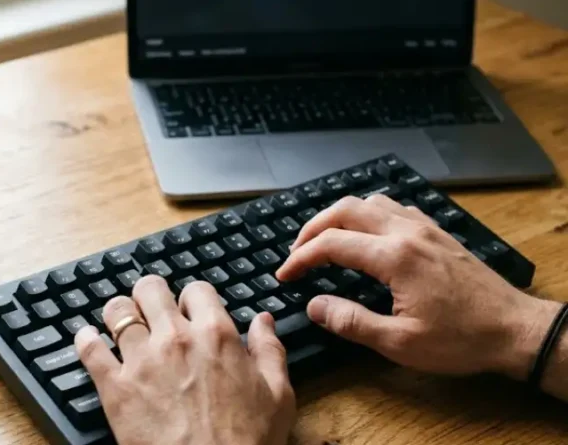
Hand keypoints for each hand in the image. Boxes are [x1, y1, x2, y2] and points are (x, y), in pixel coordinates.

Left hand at [74, 276, 295, 444]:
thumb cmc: (246, 443)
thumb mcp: (278, 395)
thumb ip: (269, 350)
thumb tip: (263, 321)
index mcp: (216, 335)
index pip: (197, 290)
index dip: (193, 298)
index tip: (190, 309)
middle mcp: (176, 339)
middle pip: (150, 289)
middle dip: (151, 294)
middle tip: (151, 307)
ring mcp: (141, 360)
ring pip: (117, 311)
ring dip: (119, 312)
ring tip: (120, 320)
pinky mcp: (115, 387)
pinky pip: (90, 350)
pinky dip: (86, 340)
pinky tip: (87, 337)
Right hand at [276, 194, 552, 378]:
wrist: (515, 329)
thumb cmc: (461, 339)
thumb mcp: (400, 343)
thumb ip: (351, 321)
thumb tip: (315, 306)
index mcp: (394, 257)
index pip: (332, 243)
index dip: (300, 258)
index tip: (285, 274)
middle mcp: (407, 232)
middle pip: (345, 209)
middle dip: (313, 227)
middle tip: (297, 251)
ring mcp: (425, 228)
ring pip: (370, 201)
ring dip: (340, 215)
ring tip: (326, 239)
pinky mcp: (437, 232)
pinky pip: (395, 207)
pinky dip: (369, 214)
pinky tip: (367, 234)